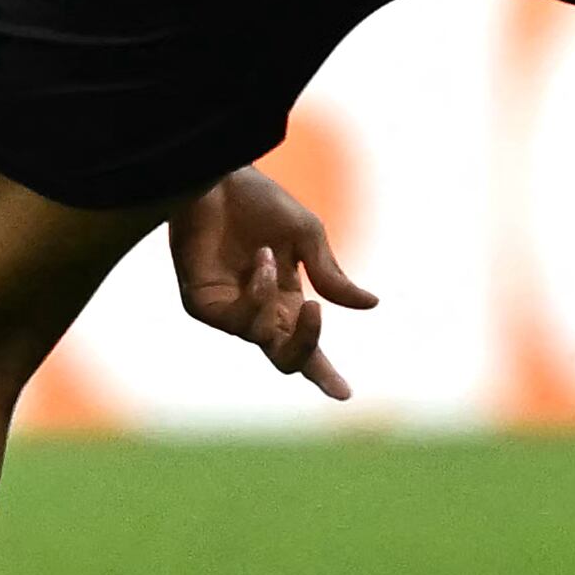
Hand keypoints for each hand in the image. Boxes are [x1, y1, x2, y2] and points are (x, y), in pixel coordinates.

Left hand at [168, 167, 374, 399]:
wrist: (217, 179)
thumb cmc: (260, 203)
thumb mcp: (308, 237)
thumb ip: (331, 276)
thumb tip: (371, 305)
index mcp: (287, 299)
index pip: (307, 345)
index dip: (325, 373)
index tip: (345, 396)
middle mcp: (258, 311)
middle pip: (286, 356)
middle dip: (305, 346)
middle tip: (313, 310)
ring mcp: (228, 310)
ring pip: (262, 337)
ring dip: (273, 301)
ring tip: (268, 254)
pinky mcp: (202, 304)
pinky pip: (238, 318)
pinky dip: (256, 293)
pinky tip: (259, 259)